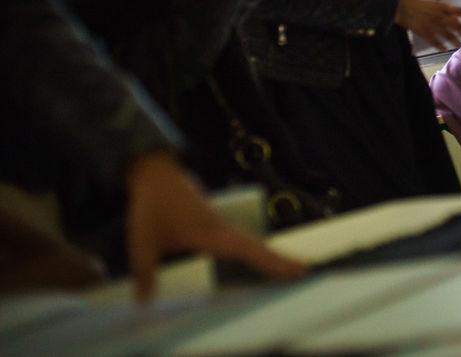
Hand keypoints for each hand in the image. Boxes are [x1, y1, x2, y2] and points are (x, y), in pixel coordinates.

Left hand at [125, 151, 304, 302]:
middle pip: (257, 247)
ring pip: (249, 242)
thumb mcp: (144, 239)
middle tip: (303, 271)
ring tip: (287, 268)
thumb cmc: (153, 203)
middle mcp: (222, 229)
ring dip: (267, 254)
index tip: (301, 268)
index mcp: (212, 233)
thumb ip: (145, 271)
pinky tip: (252, 258)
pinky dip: (252, 249)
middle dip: (279, 260)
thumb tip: (144, 301)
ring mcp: (220, 224)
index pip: (250, 250)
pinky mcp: (213, 223)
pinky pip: (239, 239)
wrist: (156, 172)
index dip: (274, 261)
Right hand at [394, 0, 460, 52]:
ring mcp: (433, 26)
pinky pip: (436, 42)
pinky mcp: (424, 33)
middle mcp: (440, 16)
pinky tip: (444, 48)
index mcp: (442, 6)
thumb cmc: (413, 0)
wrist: (398, 7)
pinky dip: (441, 46)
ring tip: (459, 45)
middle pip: (458, 26)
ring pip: (449, 36)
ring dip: (456, 42)